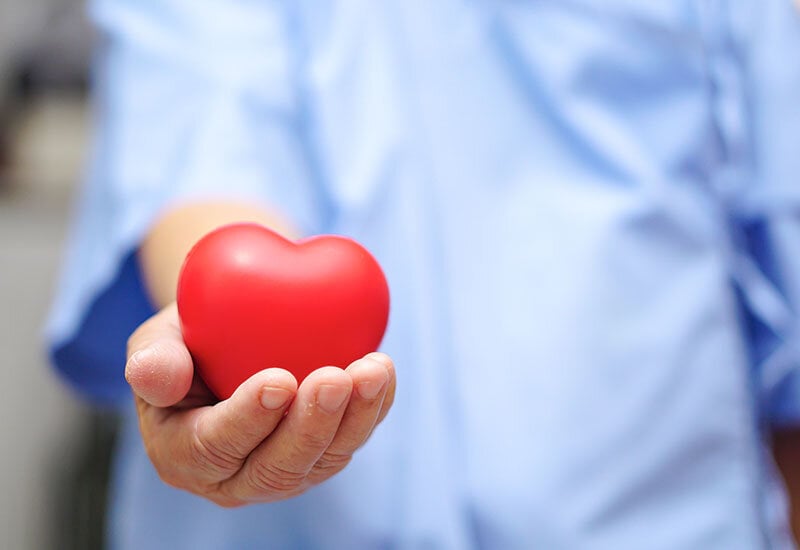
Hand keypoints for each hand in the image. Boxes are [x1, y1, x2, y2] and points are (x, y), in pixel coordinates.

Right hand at [124, 303, 395, 506]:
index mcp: (183, 453)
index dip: (248, 420)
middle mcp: (234, 477)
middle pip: (277, 469)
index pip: (214, 447)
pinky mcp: (320, 455)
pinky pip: (351, 440)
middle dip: (311, 426)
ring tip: (374, 369)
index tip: (280, 380)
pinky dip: (373, 408)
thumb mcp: (158, 340)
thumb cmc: (189, 339)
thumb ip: (153, 358)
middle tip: (335, 378)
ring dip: (355, 417)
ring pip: (324, 460)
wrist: (228, 342)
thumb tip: (153, 377)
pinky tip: (383, 372)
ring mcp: (283, 470)